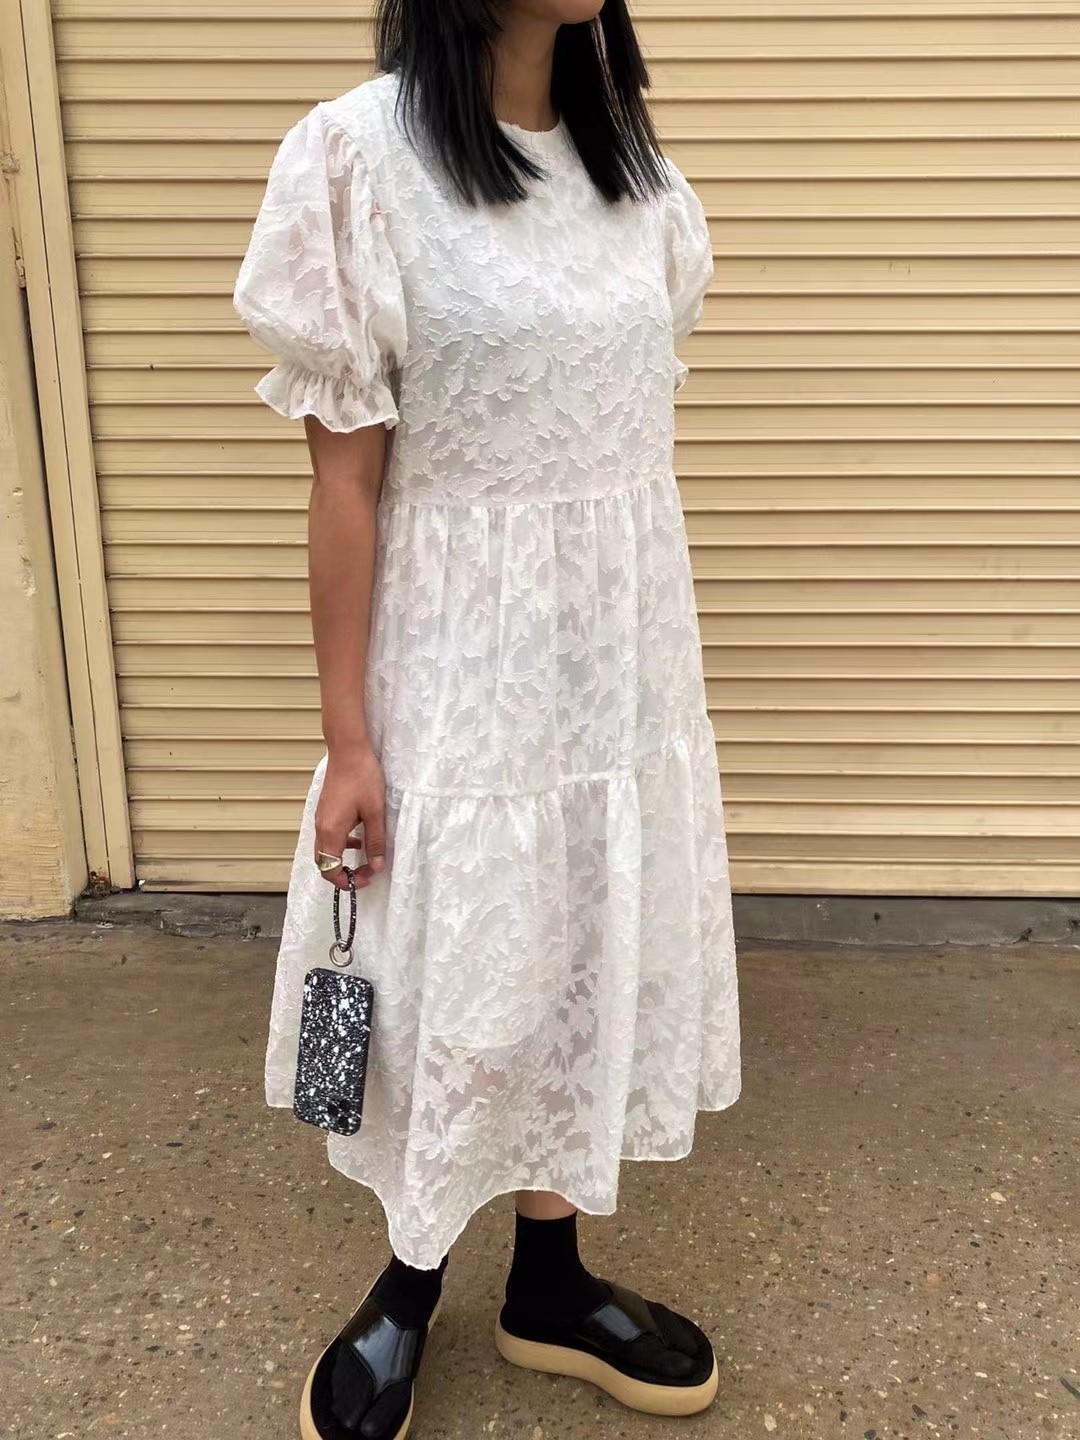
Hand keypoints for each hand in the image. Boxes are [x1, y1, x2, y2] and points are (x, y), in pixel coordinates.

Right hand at [314, 743, 386, 890]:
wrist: (348, 750)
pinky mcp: (325, 810)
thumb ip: (375, 842)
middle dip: (342, 874)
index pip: (329, 870)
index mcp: (331, 831)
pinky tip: (359, 837)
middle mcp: (321, 827)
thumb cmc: (362, 777)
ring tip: (365, 858)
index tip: (365, 880)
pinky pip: (328, 836)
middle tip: (365, 874)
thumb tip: (377, 866)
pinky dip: (341, 844)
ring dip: (341, 859)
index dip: (345, 881)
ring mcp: (320, 818)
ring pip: (325, 850)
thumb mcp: (375, 812)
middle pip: (323, 863)